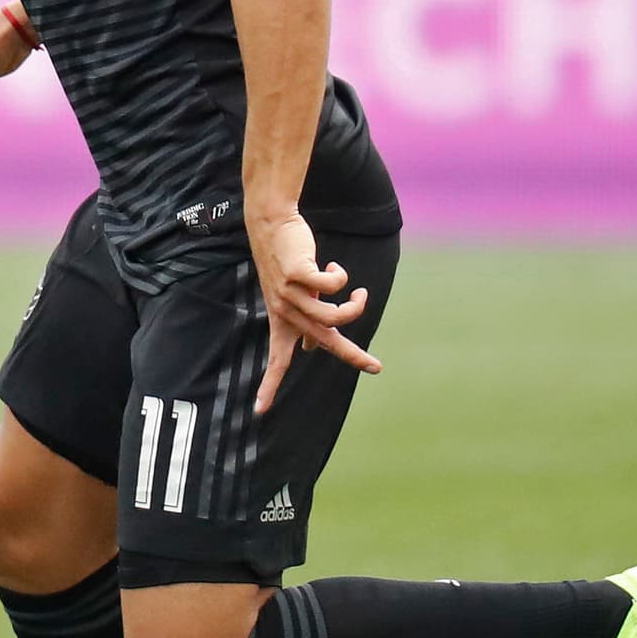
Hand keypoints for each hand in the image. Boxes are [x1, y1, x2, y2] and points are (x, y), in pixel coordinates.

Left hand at [247, 209, 381, 415]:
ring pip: (335, 315)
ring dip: (355, 305)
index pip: (277, 361)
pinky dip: (341, 277)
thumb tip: (311, 349)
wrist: (271, 226)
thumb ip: (302, 323)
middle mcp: (285, 312)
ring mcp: (290, 294)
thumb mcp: (290, 298)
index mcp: (282, 322)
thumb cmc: (284, 262)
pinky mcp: (299, 273)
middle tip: (376, 367)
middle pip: (325, 341)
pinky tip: (332, 267)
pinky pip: (334, 285)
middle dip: (353, 355)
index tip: (259, 411)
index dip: (269, 386)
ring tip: (360, 294)